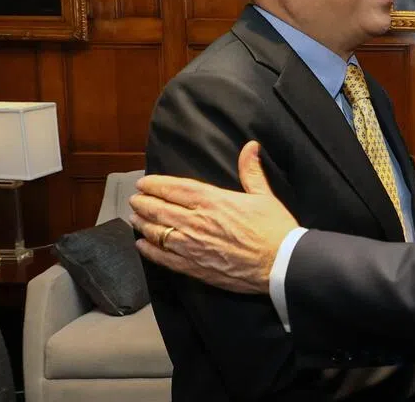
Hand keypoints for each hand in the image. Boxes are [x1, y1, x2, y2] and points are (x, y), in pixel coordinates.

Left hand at [129, 141, 297, 293]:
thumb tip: (250, 146)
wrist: (280, 263)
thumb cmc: (274, 228)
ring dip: (143, 224)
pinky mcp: (194, 267)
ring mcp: (193, 246)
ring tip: (135, 218)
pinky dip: (149, 251)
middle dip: (144, 203)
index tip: (143, 183)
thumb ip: (251, 171)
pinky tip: (142, 245)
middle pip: (160, 209)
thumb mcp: (264, 195)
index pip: (174, 188)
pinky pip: (164, 258)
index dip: (155, 185)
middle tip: (135, 199)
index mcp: (212, 200)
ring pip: (158, 233)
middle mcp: (197, 221)